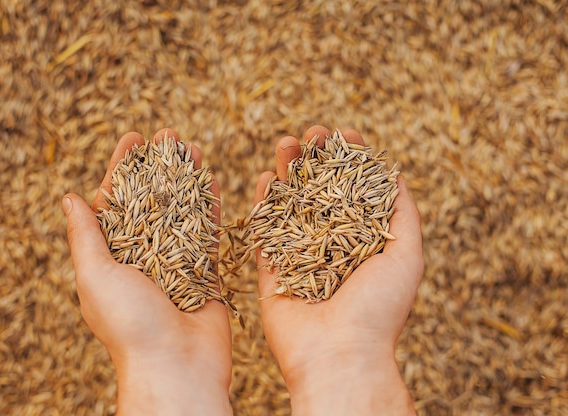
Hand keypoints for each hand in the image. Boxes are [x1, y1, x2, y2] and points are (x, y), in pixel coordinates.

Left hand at [63, 130, 232, 415]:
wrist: (176, 366)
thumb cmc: (128, 325)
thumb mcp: (95, 275)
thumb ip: (86, 236)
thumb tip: (69, 198)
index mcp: (113, 254)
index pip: (117, 200)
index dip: (124, 167)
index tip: (134, 137)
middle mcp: (144, 254)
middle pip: (152, 198)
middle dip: (160, 165)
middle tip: (169, 134)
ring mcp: (177, 261)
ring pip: (182, 210)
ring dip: (186, 178)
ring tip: (193, 148)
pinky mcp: (206, 271)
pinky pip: (209, 232)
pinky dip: (210, 206)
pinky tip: (212, 180)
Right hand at [255, 125, 422, 414]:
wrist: (339, 356)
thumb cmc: (379, 309)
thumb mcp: (407, 256)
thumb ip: (403, 215)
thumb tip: (396, 175)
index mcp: (362, 242)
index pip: (354, 191)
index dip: (350, 160)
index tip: (346, 133)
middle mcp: (329, 246)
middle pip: (319, 191)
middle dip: (316, 159)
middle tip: (312, 133)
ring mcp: (298, 257)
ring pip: (290, 205)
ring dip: (287, 172)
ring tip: (286, 142)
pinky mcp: (270, 272)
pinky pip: (263, 233)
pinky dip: (262, 204)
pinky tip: (263, 178)